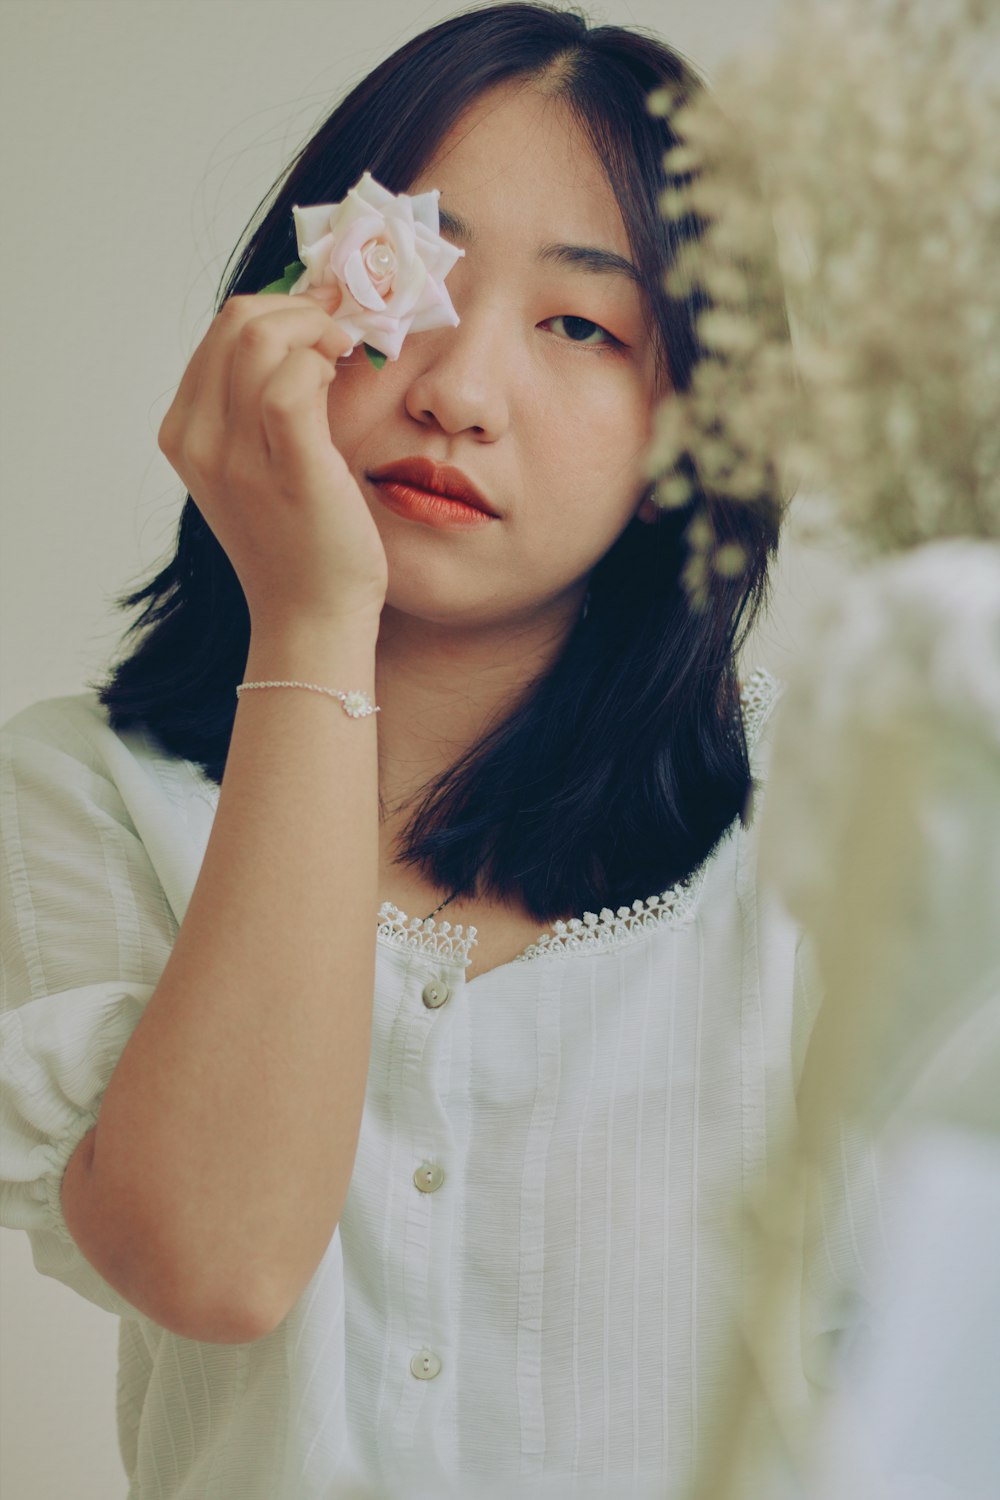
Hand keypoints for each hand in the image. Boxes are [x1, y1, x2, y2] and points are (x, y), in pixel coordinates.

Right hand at [158, 293, 387, 631]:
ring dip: (316, 329)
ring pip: (262, 339)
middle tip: (340, 326)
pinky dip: (321, 362)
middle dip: (299, 307)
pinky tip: (341, 379)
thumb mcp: (256, 467)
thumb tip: (301, 335)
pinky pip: (293, 381)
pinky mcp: (287, 470)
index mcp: (184, 435)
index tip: (321, 316)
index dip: (277, 307)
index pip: (219, 332)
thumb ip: (259, 407)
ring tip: (345, 353)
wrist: (310, 618)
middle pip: (236, 322)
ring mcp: (237, 457)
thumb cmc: (298, 544)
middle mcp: (199, 442)